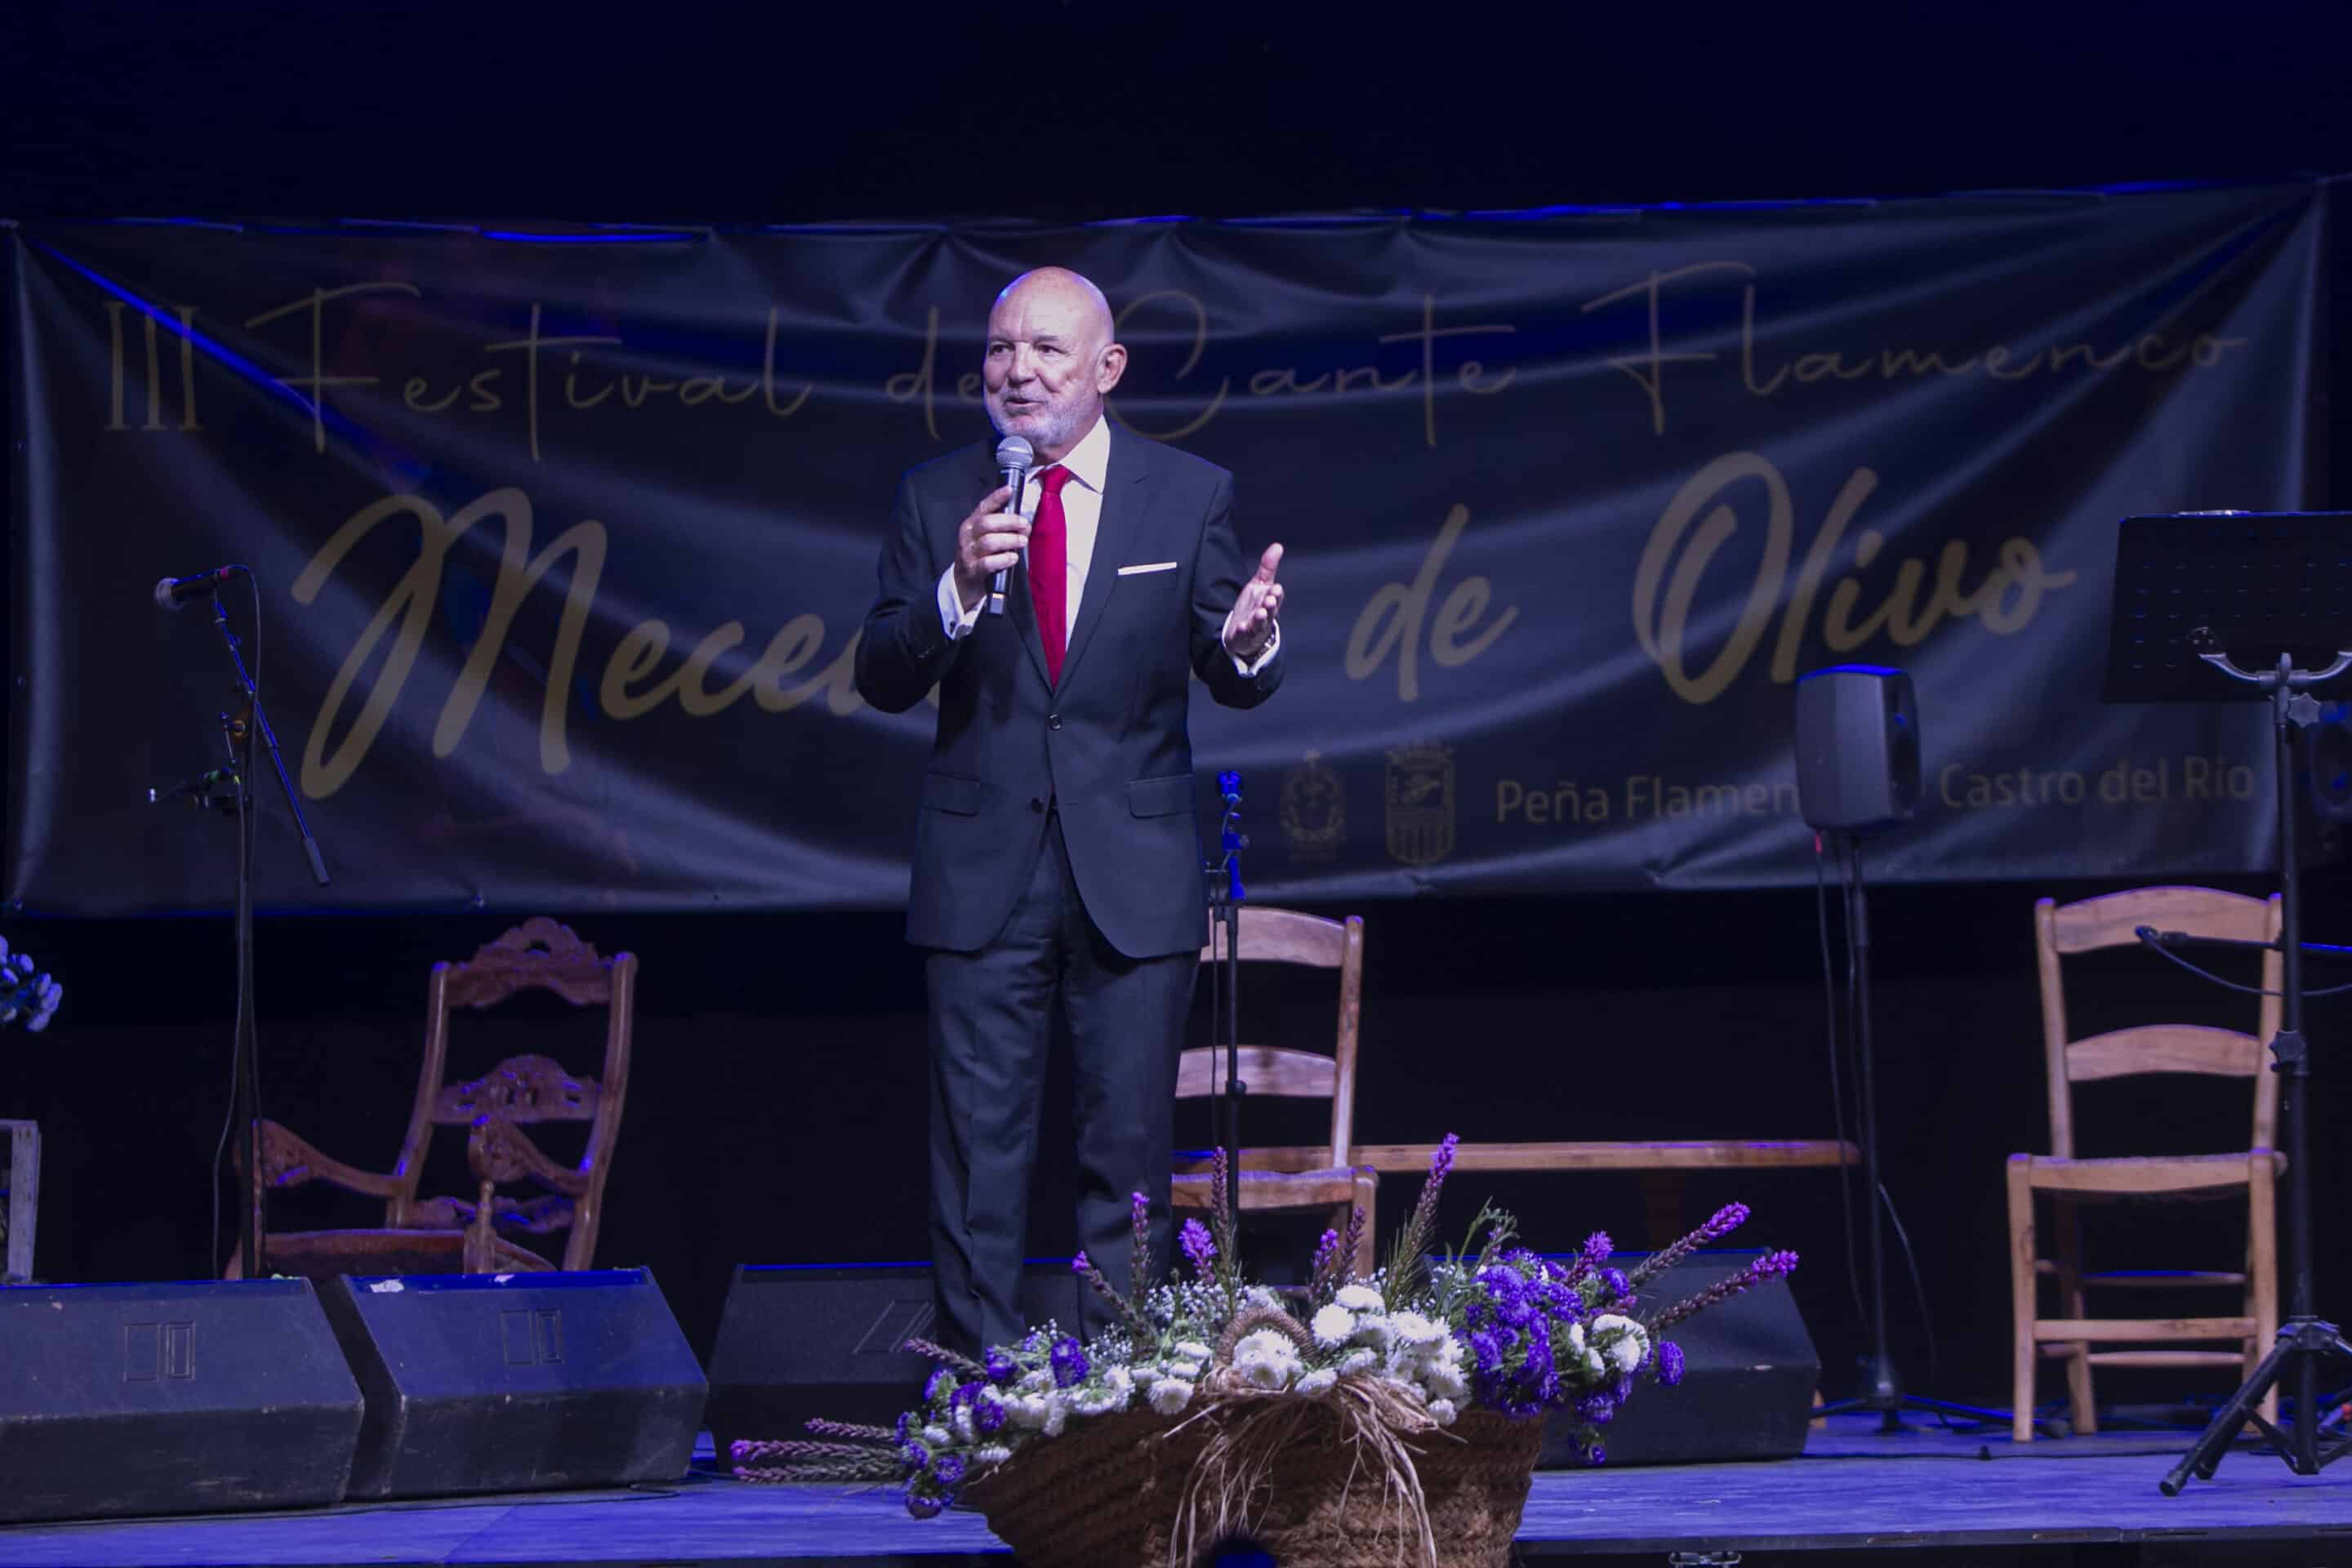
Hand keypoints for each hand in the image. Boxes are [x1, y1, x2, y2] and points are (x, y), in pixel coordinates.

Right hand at [951, 485, 1027, 611]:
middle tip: (1024, 525)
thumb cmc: (980, 556)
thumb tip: (1022, 522)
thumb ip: (999, 528)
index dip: (996, 498)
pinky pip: (987, 563)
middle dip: (1009, 522)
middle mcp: (967, 536)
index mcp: (971, 524)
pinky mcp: (972, 571)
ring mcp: (968, 554)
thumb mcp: (985, 538)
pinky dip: (1002, 559)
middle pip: (987, 523)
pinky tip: (1013, 558)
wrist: (963, 583)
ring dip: (1009, 540)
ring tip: (1023, 541)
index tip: (1010, 490)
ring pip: (988, 542)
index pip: (984, 507)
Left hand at [1222, 543, 1284, 660]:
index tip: (1276, 588)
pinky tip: (1241, 626)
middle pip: (1270, 611)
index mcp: (1269, 601)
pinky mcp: (1243, 637)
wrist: (1244, 632)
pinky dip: (1243, 632)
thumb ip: (1268, 567)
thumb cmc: (1255, 606)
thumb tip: (1278, 546)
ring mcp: (1254, 628)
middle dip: (1271, 605)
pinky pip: (1244, 635)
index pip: (1275, 597)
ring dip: (1260, 618)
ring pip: (1259, 624)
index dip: (1276, 594)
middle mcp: (1265, 615)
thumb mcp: (1260, 585)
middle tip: (1270, 600)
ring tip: (1260, 613)